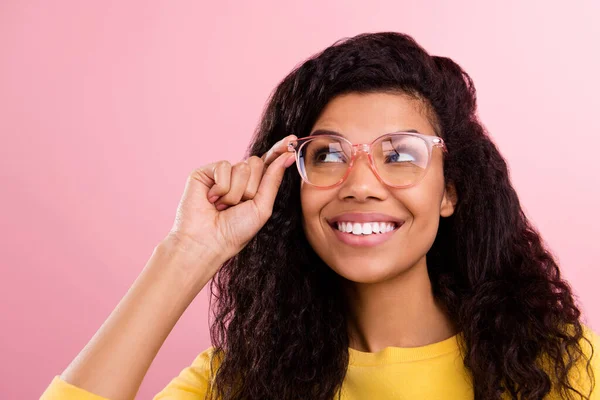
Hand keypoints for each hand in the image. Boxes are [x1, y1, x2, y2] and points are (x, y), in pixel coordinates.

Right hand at [164, 135, 297, 268]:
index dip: (279, 150)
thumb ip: (273, 180)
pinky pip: (223, 167)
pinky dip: (220, 188)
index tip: (292, 140)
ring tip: (223, 206)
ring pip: (241, 166)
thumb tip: (287, 155)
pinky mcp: (205, 172)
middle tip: (238, 206)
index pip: (269, 162)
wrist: (207, 241)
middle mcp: (239, 177)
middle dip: (251, 188)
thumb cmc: (235, 230)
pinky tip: (211, 200)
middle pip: (257, 163)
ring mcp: (222, 174)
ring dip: (235, 193)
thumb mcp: (262, 206)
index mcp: (255, 185)